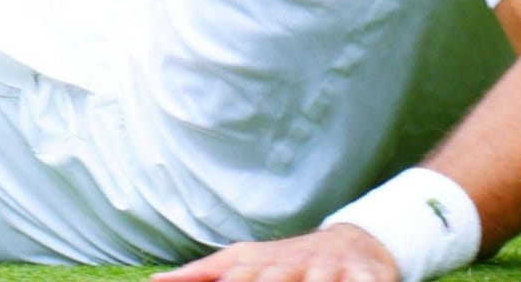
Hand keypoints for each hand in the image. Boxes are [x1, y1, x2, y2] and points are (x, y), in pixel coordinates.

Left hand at [153, 224, 398, 281]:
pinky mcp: (365, 275)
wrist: (352, 242)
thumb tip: (156, 281)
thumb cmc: (286, 260)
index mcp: (261, 264)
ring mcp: (329, 269)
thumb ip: (201, 273)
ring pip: (320, 281)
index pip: (237, 276)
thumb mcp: (245, 261)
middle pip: (275, 278)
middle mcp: (293, 265)